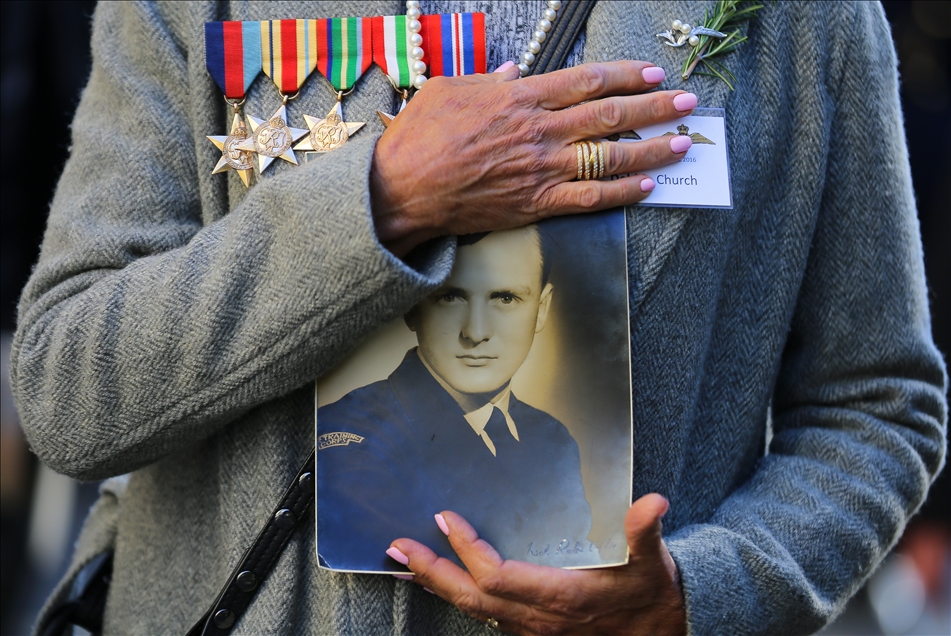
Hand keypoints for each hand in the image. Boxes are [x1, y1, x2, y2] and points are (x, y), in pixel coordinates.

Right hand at [371, 61, 696, 256]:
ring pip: (610, 156)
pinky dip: (622, 192)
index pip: (587, 81)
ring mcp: (542, 169)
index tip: (653, 73)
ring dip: (652, 148)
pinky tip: (647, 186)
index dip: (626, 76)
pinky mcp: (537, 203)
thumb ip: (487, 80)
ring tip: (682, 142)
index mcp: (521, 98)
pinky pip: (591, 199)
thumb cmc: (420, 139)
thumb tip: (510, 73)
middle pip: (610, 115)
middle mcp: (540, 131)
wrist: (403, 190)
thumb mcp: (449, 89)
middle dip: (655, 107)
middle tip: (687, 102)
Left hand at [387, 494, 686, 634]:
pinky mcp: (531, 630)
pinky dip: (457, 595)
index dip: (467, 550)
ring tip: (405, 561)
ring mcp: (532, 628)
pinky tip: (442, 581)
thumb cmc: (652, 595)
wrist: (661, 633)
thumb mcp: (652, 562)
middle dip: (431, 571)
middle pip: (471, 598)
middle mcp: (539, 618)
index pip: (498, 576)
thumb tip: (652, 503)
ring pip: (473, 610)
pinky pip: (484, 615)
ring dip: (437, 585)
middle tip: (399, 546)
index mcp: (562, 597)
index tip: (446, 519)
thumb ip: (644, 531)